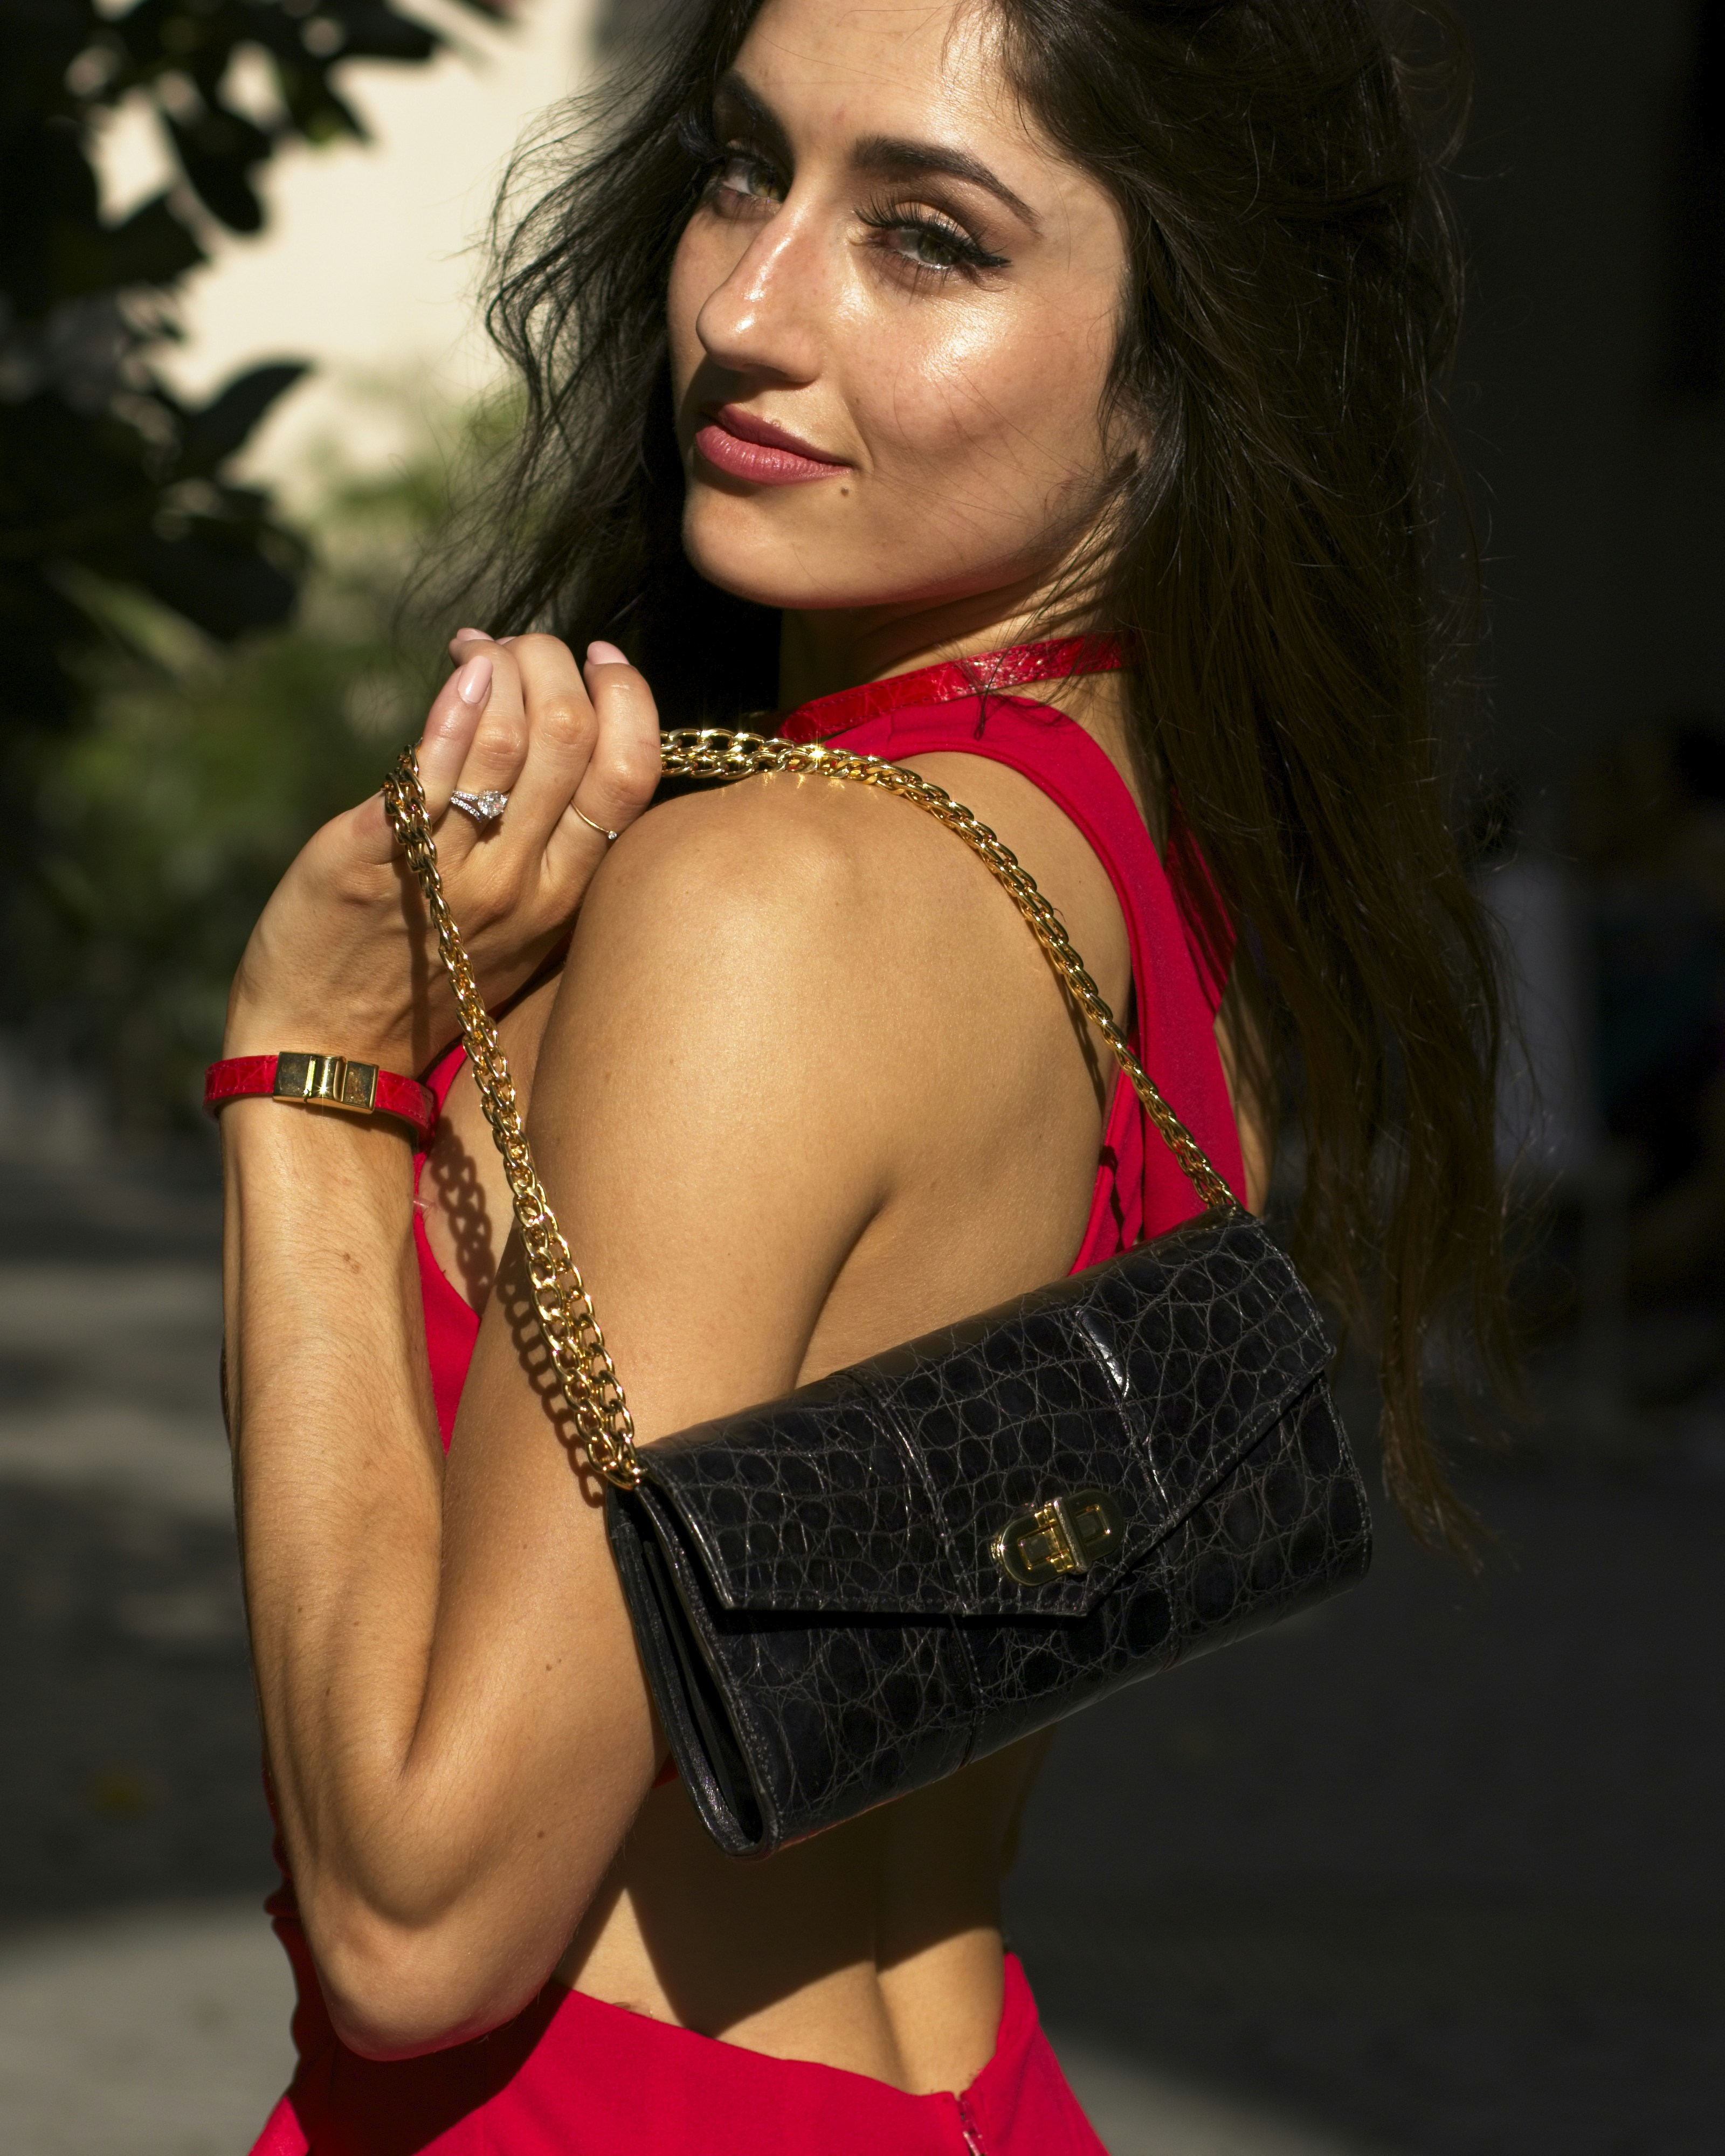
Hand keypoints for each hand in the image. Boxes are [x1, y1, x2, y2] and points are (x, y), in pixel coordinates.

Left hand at [224, 633, 660, 1073]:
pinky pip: (430, 772)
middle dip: (553, 661)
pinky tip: (460, 667)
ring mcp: (448, 872)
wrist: (327, 1049)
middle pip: (572, 739)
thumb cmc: (430, 978)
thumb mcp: (521, 927)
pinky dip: (454, 705)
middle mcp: (519, 884)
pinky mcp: (373, 858)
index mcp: (566, 898)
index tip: (603, 661)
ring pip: (509, 740)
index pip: (632, 777)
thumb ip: (553, 845)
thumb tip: (575, 734)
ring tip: (479, 649)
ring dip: (501, 666)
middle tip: (521, 648)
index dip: (631, 699)